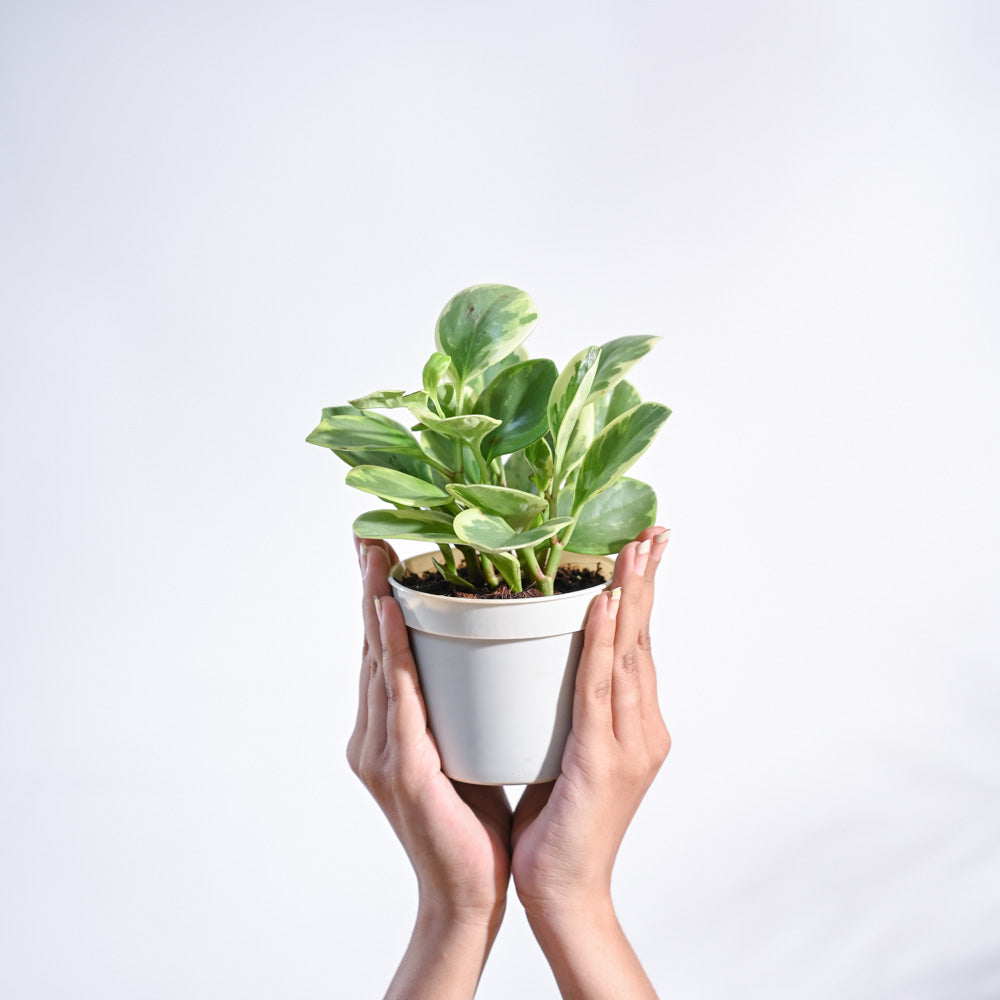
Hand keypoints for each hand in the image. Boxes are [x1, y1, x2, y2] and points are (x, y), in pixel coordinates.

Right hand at [346, 538, 511, 998]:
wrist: (471, 891)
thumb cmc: (473, 817)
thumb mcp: (464, 744)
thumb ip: (458, 702)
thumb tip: (485, 651)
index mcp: (387, 728)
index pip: (384, 651)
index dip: (379, 598)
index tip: (381, 548)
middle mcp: (373, 734)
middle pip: (371, 648)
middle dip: (369, 588)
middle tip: (368, 533)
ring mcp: (381, 753)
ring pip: (379, 664)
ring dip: (377, 605)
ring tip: (377, 555)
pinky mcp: (402, 771)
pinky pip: (399, 701)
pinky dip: (393, 654)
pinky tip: (390, 615)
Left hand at [511, 526, 670, 998]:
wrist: (562, 890)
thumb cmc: (557, 820)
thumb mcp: (566, 748)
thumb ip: (569, 706)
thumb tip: (546, 660)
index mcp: (633, 723)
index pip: (637, 643)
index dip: (640, 592)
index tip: (643, 545)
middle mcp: (642, 726)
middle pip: (644, 638)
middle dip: (647, 580)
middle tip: (653, 528)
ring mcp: (628, 743)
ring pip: (630, 654)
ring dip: (633, 595)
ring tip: (634, 547)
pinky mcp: (603, 761)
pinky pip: (601, 691)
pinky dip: (605, 645)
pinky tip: (606, 606)